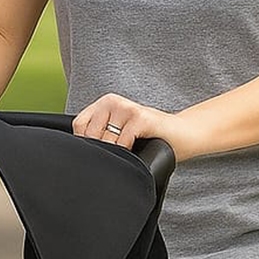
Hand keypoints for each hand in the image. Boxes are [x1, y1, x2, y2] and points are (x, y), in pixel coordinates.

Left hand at [73, 93, 196, 160]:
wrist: (180, 135)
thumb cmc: (147, 139)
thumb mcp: (117, 135)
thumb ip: (99, 138)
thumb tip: (79, 156)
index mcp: (103, 104)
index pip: (79, 128)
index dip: (87, 146)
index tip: (102, 153)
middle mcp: (111, 102)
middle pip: (91, 137)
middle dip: (104, 153)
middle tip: (122, 153)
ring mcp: (125, 107)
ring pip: (106, 143)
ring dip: (118, 155)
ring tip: (132, 150)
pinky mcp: (139, 117)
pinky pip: (122, 144)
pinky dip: (129, 153)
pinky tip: (139, 149)